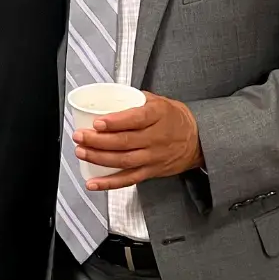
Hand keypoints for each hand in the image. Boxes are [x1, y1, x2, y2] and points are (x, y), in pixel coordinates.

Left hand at [72, 91, 203, 190]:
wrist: (198, 140)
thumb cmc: (174, 118)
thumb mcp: (158, 101)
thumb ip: (134, 99)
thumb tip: (107, 96)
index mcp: (158, 116)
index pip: (136, 119)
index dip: (115, 122)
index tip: (97, 122)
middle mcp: (156, 138)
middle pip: (125, 142)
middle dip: (98, 140)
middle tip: (80, 136)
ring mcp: (153, 157)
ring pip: (123, 161)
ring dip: (99, 158)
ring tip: (81, 152)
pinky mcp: (151, 171)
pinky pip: (129, 179)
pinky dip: (109, 183)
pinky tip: (93, 183)